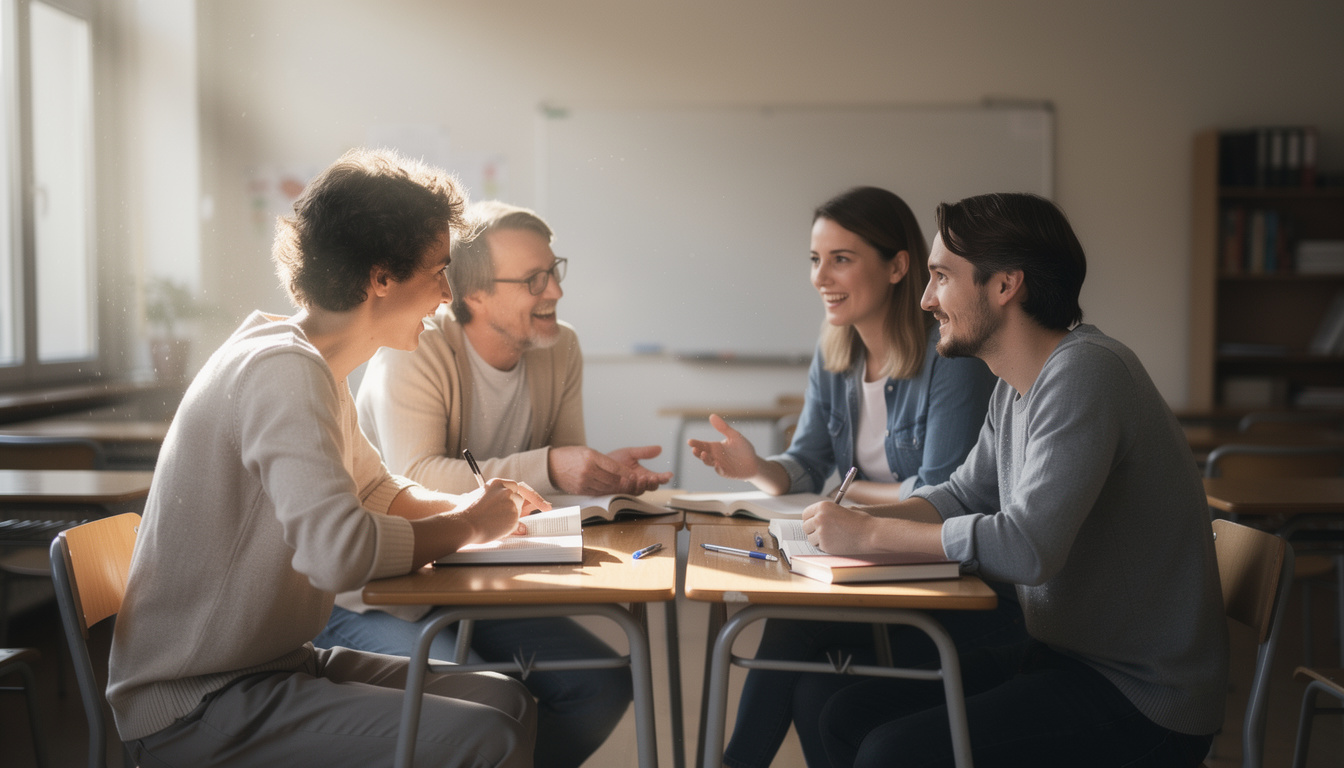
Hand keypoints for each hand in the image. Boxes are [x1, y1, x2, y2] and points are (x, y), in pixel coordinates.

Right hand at [459, 478, 548, 542]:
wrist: (462, 524)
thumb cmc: (466, 512)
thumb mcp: (482, 500)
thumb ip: (501, 502)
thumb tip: (520, 512)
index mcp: (498, 483)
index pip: (520, 487)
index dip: (532, 496)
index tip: (543, 504)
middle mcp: (507, 490)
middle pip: (522, 499)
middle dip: (525, 506)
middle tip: (544, 508)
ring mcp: (511, 503)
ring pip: (518, 512)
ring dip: (510, 518)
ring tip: (492, 521)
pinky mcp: (513, 516)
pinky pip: (515, 524)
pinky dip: (507, 528)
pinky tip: (494, 527)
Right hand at [549, 445, 670, 495]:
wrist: (551, 466)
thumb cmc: (571, 456)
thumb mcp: (588, 451)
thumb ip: (604, 460)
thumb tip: (621, 470)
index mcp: (591, 457)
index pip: (614, 467)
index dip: (626, 472)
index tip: (635, 475)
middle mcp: (588, 470)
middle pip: (612, 479)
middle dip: (624, 482)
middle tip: (633, 483)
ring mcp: (583, 481)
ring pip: (606, 487)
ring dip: (616, 488)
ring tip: (624, 487)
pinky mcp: (581, 490)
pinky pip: (598, 493)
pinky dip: (606, 492)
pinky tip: (611, 490)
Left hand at [607, 445, 673, 493]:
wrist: (596, 463)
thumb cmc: (613, 460)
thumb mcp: (631, 453)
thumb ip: (644, 452)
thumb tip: (659, 448)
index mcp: (643, 475)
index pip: (657, 479)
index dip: (664, 477)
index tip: (669, 474)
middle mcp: (637, 484)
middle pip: (650, 488)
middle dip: (654, 483)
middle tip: (655, 477)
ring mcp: (628, 488)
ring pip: (639, 491)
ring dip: (642, 485)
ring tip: (642, 477)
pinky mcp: (618, 491)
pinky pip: (625, 491)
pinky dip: (629, 485)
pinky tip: (630, 478)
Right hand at [686, 414, 761, 479]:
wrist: (754, 463)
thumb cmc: (743, 449)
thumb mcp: (734, 436)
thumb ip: (723, 428)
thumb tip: (712, 416)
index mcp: (715, 447)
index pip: (702, 445)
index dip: (696, 443)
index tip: (689, 441)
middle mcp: (715, 456)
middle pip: (702, 454)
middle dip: (697, 452)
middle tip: (694, 449)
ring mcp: (719, 465)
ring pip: (709, 462)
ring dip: (705, 459)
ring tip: (704, 454)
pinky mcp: (726, 472)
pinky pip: (720, 471)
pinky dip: (718, 468)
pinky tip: (717, 464)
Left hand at [801, 500, 874, 554]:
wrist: (870, 534)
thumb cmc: (860, 522)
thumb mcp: (842, 510)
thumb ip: (827, 512)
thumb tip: (815, 518)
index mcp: (823, 506)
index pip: (806, 514)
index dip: (810, 519)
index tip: (813, 523)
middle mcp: (819, 518)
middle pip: (805, 526)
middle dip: (812, 530)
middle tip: (821, 532)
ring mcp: (821, 532)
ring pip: (810, 538)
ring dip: (818, 539)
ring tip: (831, 538)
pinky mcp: (825, 545)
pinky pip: (818, 546)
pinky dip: (824, 546)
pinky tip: (835, 543)